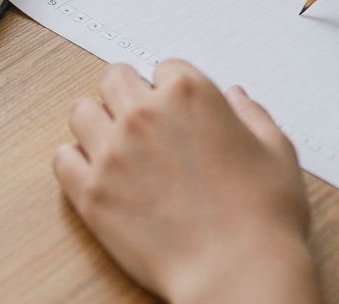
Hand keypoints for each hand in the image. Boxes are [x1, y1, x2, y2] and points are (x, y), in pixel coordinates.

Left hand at [54, 60, 319, 303]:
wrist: (237, 271)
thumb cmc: (263, 215)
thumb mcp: (275, 150)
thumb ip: (251, 114)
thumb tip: (235, 97)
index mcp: (190, 94)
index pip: (165, 67)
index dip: (173, 88)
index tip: (177, 109)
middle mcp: (144, 114)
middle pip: (115, 78)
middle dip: (128, 93)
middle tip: (143, 121)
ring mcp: (112, 152)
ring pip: (82, 112)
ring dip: (98, 122)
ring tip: (118, 146)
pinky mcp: (92, 192)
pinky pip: (62, 159)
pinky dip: (77, 162)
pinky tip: (99, 175)